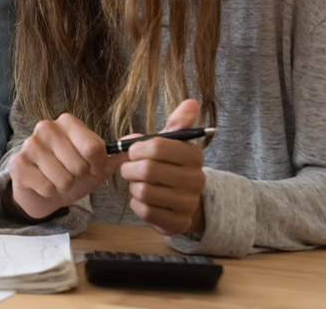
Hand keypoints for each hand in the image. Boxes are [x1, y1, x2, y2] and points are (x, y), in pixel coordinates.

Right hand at [6, 113, 125, 220]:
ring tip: (57, 181)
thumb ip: (119, 153)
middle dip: (78, 178)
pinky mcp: (17, 164)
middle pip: (79, 165)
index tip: (91, 168)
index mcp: (67, 122)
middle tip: (70, 176)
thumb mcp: (97, 165)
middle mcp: (46, 127)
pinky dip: (49, 193)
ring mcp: (30, 145)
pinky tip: (43, 185)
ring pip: (62, 179)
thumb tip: (141, 139)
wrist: (42, 190)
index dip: (96, 166)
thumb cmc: (71, 173)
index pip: (94, 148)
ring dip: (63, 187)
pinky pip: (46, 187)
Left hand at [117, 99, 206, 236]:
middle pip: (147, 170)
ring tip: (138, 183)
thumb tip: (192, 102)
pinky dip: (136, 204)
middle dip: (130, 168)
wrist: (184, 201)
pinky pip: (144, 210)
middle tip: (129, 168)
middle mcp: (196, 180)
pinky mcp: (178, 223)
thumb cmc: (172, 166)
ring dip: (133, 186)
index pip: (156, 147)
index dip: (136, 149)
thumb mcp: (174, 143)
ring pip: (143, 191)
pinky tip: (143, 199)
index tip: (133, 151)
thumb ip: (179, 123)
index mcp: (194, 156)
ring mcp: (188, 203)